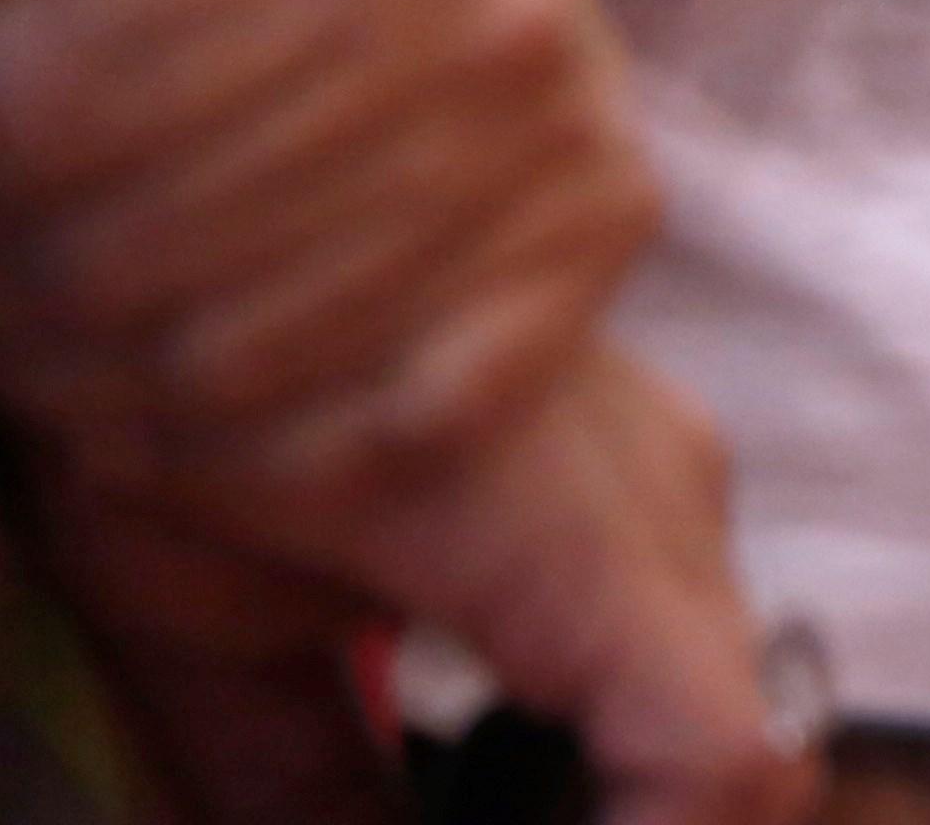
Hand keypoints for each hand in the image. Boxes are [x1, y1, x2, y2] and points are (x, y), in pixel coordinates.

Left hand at [0, 0, 648, 511]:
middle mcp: (501, 20)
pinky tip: (167, 420)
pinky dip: (248, 465)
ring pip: (240, 365)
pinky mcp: (597, 232)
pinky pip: (391, 429)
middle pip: (142, 257)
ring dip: (99, 390)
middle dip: (17, 291)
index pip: (76, 110)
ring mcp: (562, 136)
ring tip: (53, 355)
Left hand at [35, 345, 813, 824]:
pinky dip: (620, 739)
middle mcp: (669, 495)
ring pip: (724, 700)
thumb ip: (292, 781)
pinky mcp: (663, 473)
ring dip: (631, 790)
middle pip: (740, 751)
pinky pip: (691, 644)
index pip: (724, 753)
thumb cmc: (190, 370)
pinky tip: (504, 764)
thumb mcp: (190, 611)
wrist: (241, 169)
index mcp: (564, 527)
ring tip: (495, 818)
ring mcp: (684, 472)